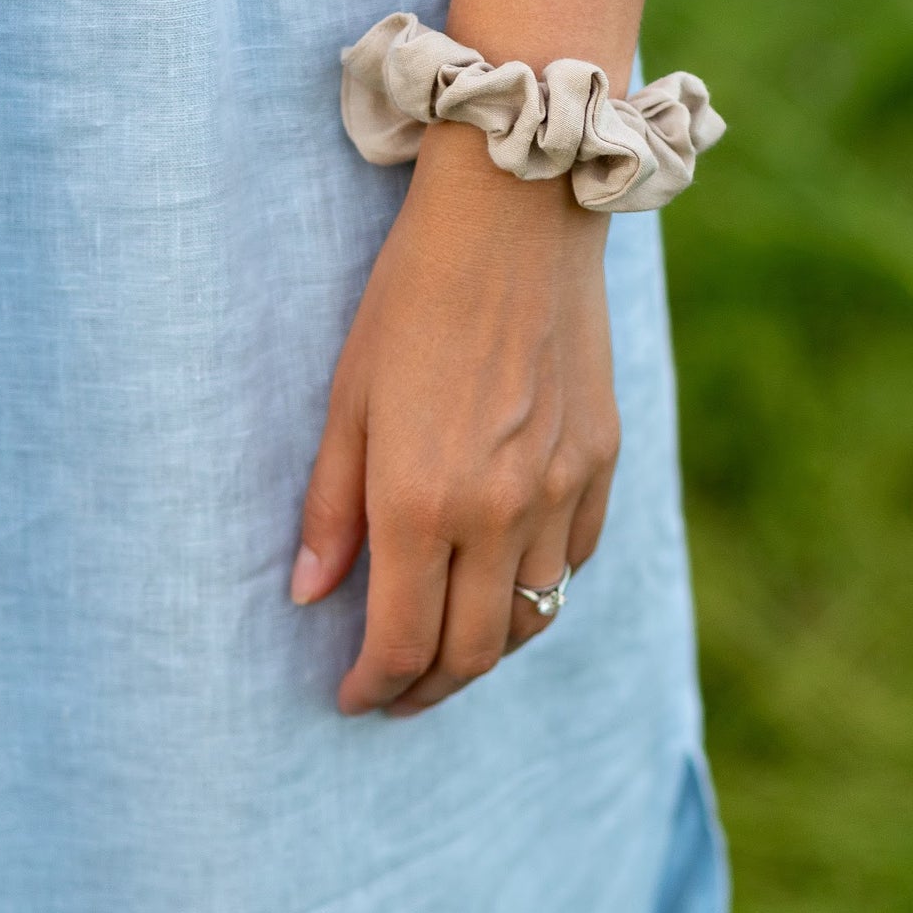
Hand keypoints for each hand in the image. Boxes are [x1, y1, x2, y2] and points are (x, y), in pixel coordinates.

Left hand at [290, 120, 620, 714]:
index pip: (401, 641)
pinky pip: (577, 558)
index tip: (352, 696)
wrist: (513, 215)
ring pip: (533, 617)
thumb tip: (311, 597)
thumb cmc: (411, 296)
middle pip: (472, 651)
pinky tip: (507, 581)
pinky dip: (540, 590)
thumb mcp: (348, 398)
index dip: (373, 686)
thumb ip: (332, 508)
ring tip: (447, 648)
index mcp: (422, 500)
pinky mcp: (602, 459)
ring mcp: (562, 488)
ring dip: (486, 650)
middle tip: (394, 693)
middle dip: (426, 689)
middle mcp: (500, 510)